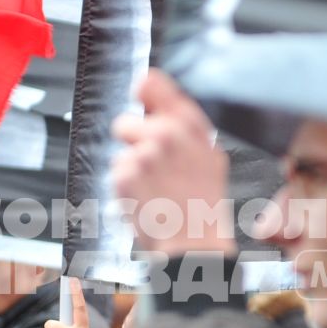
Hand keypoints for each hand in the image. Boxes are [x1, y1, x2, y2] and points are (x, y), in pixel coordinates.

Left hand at [110, 71, 234, 255]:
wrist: (194, 243)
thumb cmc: (203, 203)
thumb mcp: (209, 156)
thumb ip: (184, 124)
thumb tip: (152, 91)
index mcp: (189, 125)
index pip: (153, 84)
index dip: (143, 90)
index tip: (141, 95)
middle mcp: (167, 134)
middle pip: (126, 123)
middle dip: (134, 144)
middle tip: (154, 168)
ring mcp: (144, 154)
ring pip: (121, 151)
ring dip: (131, 168)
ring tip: (153, 187)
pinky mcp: (125, 175)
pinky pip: (117, 172)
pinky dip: (126, 187)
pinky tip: (145, 199)